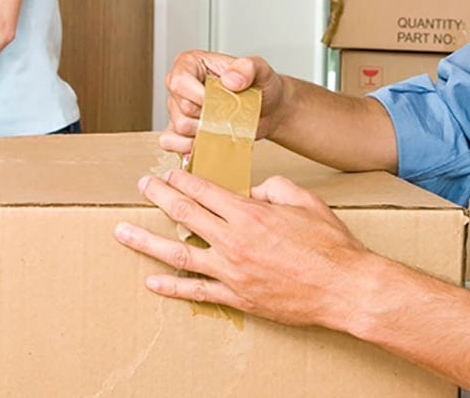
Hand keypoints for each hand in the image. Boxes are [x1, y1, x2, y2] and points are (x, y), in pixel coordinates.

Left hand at [113, 168, 375, 329]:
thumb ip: (274, 187)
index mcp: (249, 213)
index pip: (203, 189)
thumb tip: (253, 190)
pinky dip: (172, 287)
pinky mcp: (237, 297)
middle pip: (184, 213)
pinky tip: (152, 281)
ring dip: (147, 241)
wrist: (346, 288)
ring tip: (122, 233)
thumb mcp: (304, 201)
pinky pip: (197, 292)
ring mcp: (232, 272)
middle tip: (142, 187)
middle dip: (159, 196)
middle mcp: (234, 241)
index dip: (182, 177)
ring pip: (179, 253)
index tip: (169, 171)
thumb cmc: (330, 245)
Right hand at [161, 50, 290, 152]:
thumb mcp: (261, 70)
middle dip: (208, 114)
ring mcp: (177, 108)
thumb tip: (230, 80)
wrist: (266, 110)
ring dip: (206, 130)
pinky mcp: (179, 130)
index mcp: (191, 63)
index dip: (199, 96)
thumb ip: (248, 68)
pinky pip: (170, 141)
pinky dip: (188, 146)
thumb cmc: (259, 87)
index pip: (179, 81)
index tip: (220, 100)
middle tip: (228, 111)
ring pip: (180, 126)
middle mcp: (180, 85)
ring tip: (223, 123)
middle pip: (181, 107)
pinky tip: (207, 140)